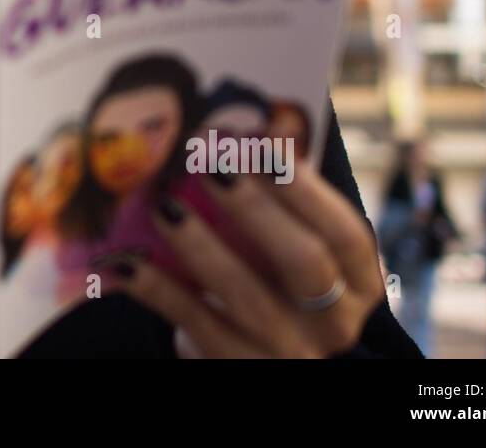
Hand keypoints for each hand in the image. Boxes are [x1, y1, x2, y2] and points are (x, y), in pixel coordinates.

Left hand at [110, 160, 385, 357]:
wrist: (262, 354)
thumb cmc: (278, 280)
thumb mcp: (295, 241)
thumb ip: (285, 191)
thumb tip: (264, 119)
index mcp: (359, 282)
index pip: (346, 234)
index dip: (306, 187)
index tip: (261, 140)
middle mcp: (334, 322)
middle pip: (303, 262)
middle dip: (254, 207)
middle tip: (209, 162)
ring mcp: (288, 351)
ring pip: (245, 296)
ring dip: (200, 243)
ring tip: (164, 203)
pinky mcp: (238, 367)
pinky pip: (194, 325)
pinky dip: (158, 290)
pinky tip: (126, 261)